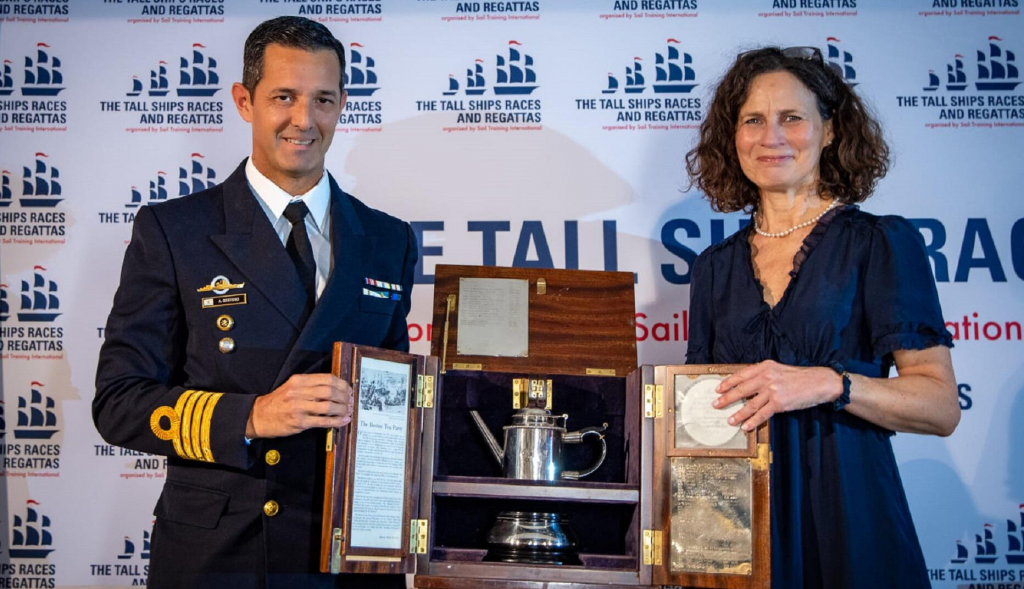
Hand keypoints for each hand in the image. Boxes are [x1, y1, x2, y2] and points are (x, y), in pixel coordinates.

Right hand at [246, 374, 353, 438]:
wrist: (258, 416)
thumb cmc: (278, 402)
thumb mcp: (292, 387)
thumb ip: (310, 386)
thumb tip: (334, 388)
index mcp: (299, 380)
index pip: (327, 378)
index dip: (342, 384)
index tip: (349, 389)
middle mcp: (299, 392)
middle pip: (330, 391)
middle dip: (344, 397)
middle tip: (351, 401)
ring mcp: (299, 407)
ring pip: (328, 406)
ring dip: (342, 409)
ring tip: (349, 411)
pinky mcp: (299, 422)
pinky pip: (323, 421)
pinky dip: (336, 421)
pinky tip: (343, 421)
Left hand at [713, 361, 842, 430]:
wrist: (819, 382)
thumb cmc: (799, 378)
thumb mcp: (778, 370)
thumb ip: (763, 375)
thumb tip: (746, 385)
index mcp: (765, 366)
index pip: (741, 375)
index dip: (728, 382)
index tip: (718, 389)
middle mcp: (766, 377)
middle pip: (741, 389)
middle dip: (727, 398)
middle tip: (716, 404)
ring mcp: (773, 390)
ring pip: (750, 404)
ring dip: (738, 413)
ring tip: (729, 420)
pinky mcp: (780, 403)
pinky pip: (762, 414)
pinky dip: (753, 421)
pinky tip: (746, 426)